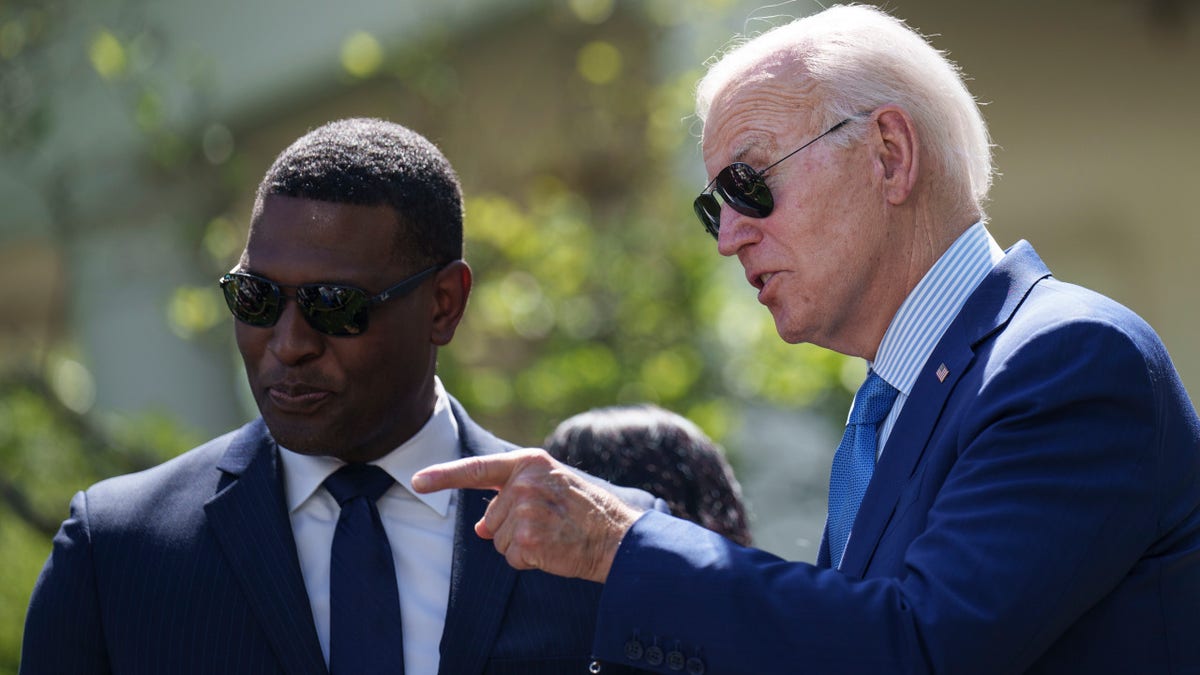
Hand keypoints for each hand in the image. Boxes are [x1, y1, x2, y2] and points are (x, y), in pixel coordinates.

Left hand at [412, 448, 642, 582]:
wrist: (616, 536)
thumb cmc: (584, 511)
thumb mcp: (549, 488)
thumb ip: (512, 496)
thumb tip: (480, 527)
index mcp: (528, 462)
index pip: (477, 468)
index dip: (443, 476)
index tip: (417, 481)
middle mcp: (523, 483)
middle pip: (490, 518)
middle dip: (511, 528)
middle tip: (548, 524)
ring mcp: (524, 511)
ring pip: (498, 540)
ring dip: (521, 545)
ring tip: (553, 535)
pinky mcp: (528, 539)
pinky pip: (511, 558)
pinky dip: (528, 561)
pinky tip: (552, 550)